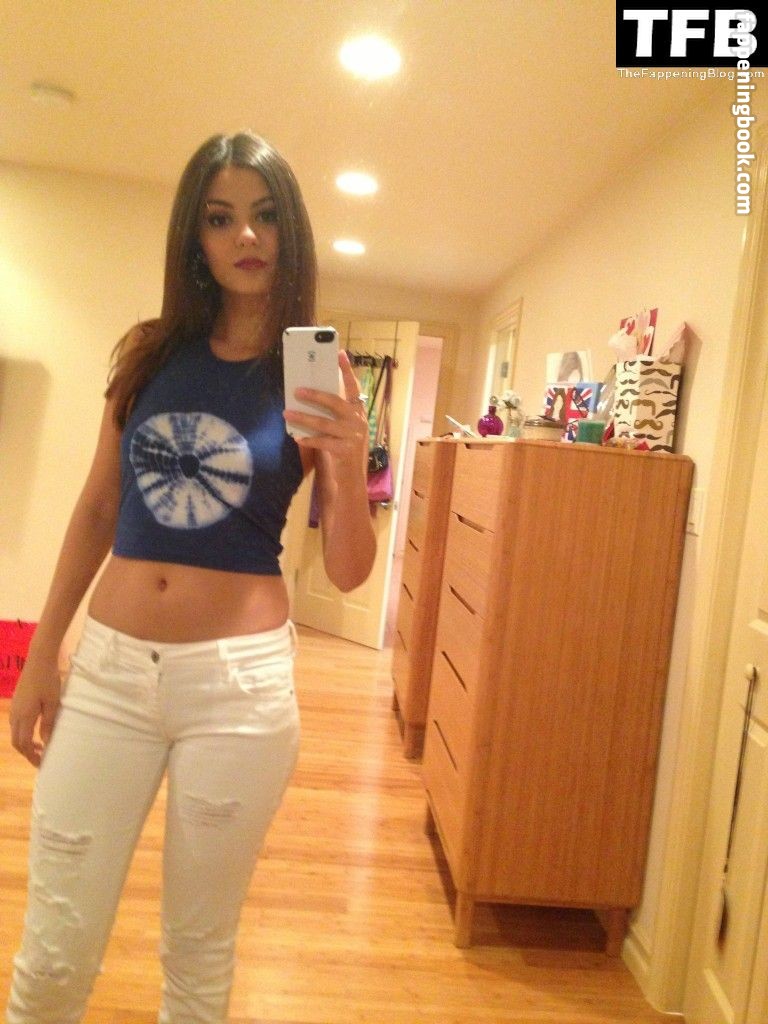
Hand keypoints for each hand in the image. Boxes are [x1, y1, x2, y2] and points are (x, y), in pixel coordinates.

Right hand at [9, 657, 60, 766]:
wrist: (39, 660)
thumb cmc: (48, 681)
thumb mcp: (52, 703)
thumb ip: (48, 724)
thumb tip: (46, 742)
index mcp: (24, 717)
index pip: (24, 744)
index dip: (32, 756)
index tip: (42, 763)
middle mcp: (15, 715)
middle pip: (16, 742)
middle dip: (28, 752)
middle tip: (42, 757)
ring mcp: (14, 708)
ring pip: (15, 733)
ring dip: (26, 742)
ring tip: (41, 745)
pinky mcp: (16, 702)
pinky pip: (16, 724)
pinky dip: (24, 732)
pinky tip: (35, 730)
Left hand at [284, 350, 368, 475]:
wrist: (351, 474)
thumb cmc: (343, 444)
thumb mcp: (342, 425)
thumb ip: (332, 411)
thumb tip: (307, 394)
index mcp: (357, 410)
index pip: (353, 387)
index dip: (347, 370)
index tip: (339, 353)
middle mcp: (357, 421)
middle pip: (335, 403)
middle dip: (315, 395)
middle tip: (297, 391)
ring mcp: (352, 436)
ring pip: (324, 424)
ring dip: (304, 418)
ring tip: (287, 413)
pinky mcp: (345, 450)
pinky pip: (322, 443)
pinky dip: (309, 439)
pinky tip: (297, 437)